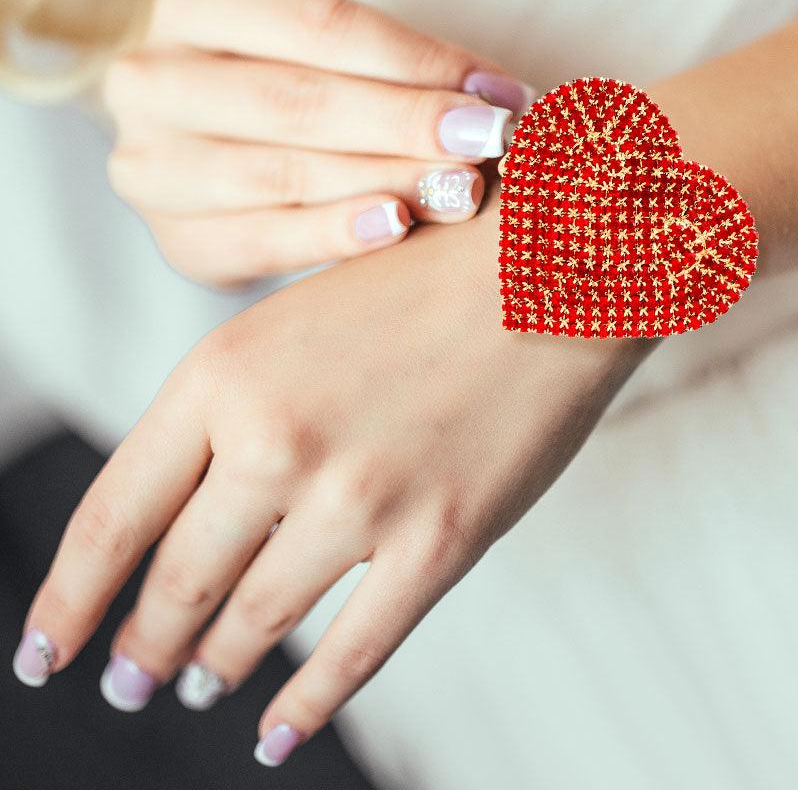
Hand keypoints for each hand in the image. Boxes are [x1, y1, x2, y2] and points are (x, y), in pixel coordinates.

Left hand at [16, 201, 651, 763]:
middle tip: (132, 677)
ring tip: (200, 686)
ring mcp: (359, 498)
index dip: (69, 598)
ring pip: (258, 622)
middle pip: (180, 580)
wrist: (547, 264)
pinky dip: (308, 704)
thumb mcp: (294, 318)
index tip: (46, 650)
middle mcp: (277, 441)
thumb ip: (234, 406)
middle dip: (145, 644)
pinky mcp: (438, 539)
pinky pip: (354, 649)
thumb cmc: (421, 279)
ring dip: (217, 669)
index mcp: (225, 373)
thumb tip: (187, 510)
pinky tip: (278, 734)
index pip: (115, 514)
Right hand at [102, 0, 535, 285]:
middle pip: (299, 100)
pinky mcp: (179, 239)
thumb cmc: (293, 95)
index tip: (502, 93)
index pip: (321, 26)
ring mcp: (154, 165)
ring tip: (463, 189)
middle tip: (492, 142)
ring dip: (386, 180)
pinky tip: (396, 228)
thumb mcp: (327, 59)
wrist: (212, 162)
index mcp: (194, 8)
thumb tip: (511, 99)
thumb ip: (400, 73)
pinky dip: (335, 234)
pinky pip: (264, 241)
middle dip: (408, 122)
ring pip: (282, 173)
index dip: (419, 59)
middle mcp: (154, 80)